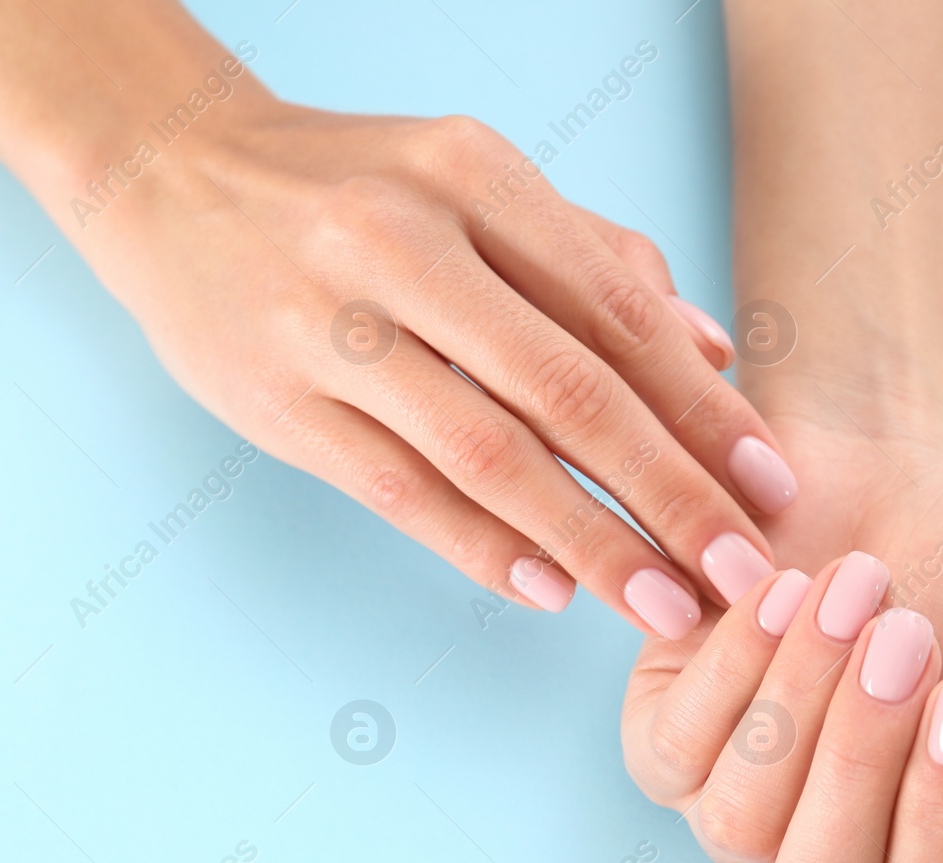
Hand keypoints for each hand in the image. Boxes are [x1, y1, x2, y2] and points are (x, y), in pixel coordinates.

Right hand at [66, 93, 797, 637]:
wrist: (171, 177)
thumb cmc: (353, 189)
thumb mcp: (475, 186)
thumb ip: (596, 261)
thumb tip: (714, 351)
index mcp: (473, 175)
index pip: (617, 309)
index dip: (704, 407)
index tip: (771, 487)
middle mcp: (404, 242)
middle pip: (568, 389)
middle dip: (671, 494)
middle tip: (740, 572)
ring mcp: (331, 326)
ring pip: (487, 453)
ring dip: (589, 541)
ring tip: (664, 607)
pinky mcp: (277, 402)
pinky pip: (399, 490)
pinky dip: (481, 546)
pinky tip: (549, 590)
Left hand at [625, 558, 942, 862]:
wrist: (913, 481)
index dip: (942, 816)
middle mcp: (817, 861)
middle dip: (865, 766)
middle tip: (910, 640)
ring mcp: (733, 808)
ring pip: (742, 823)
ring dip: (804, 701)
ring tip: (856, 592)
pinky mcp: (663, 739)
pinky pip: (678, 747)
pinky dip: (735, 666)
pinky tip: (786, 586)